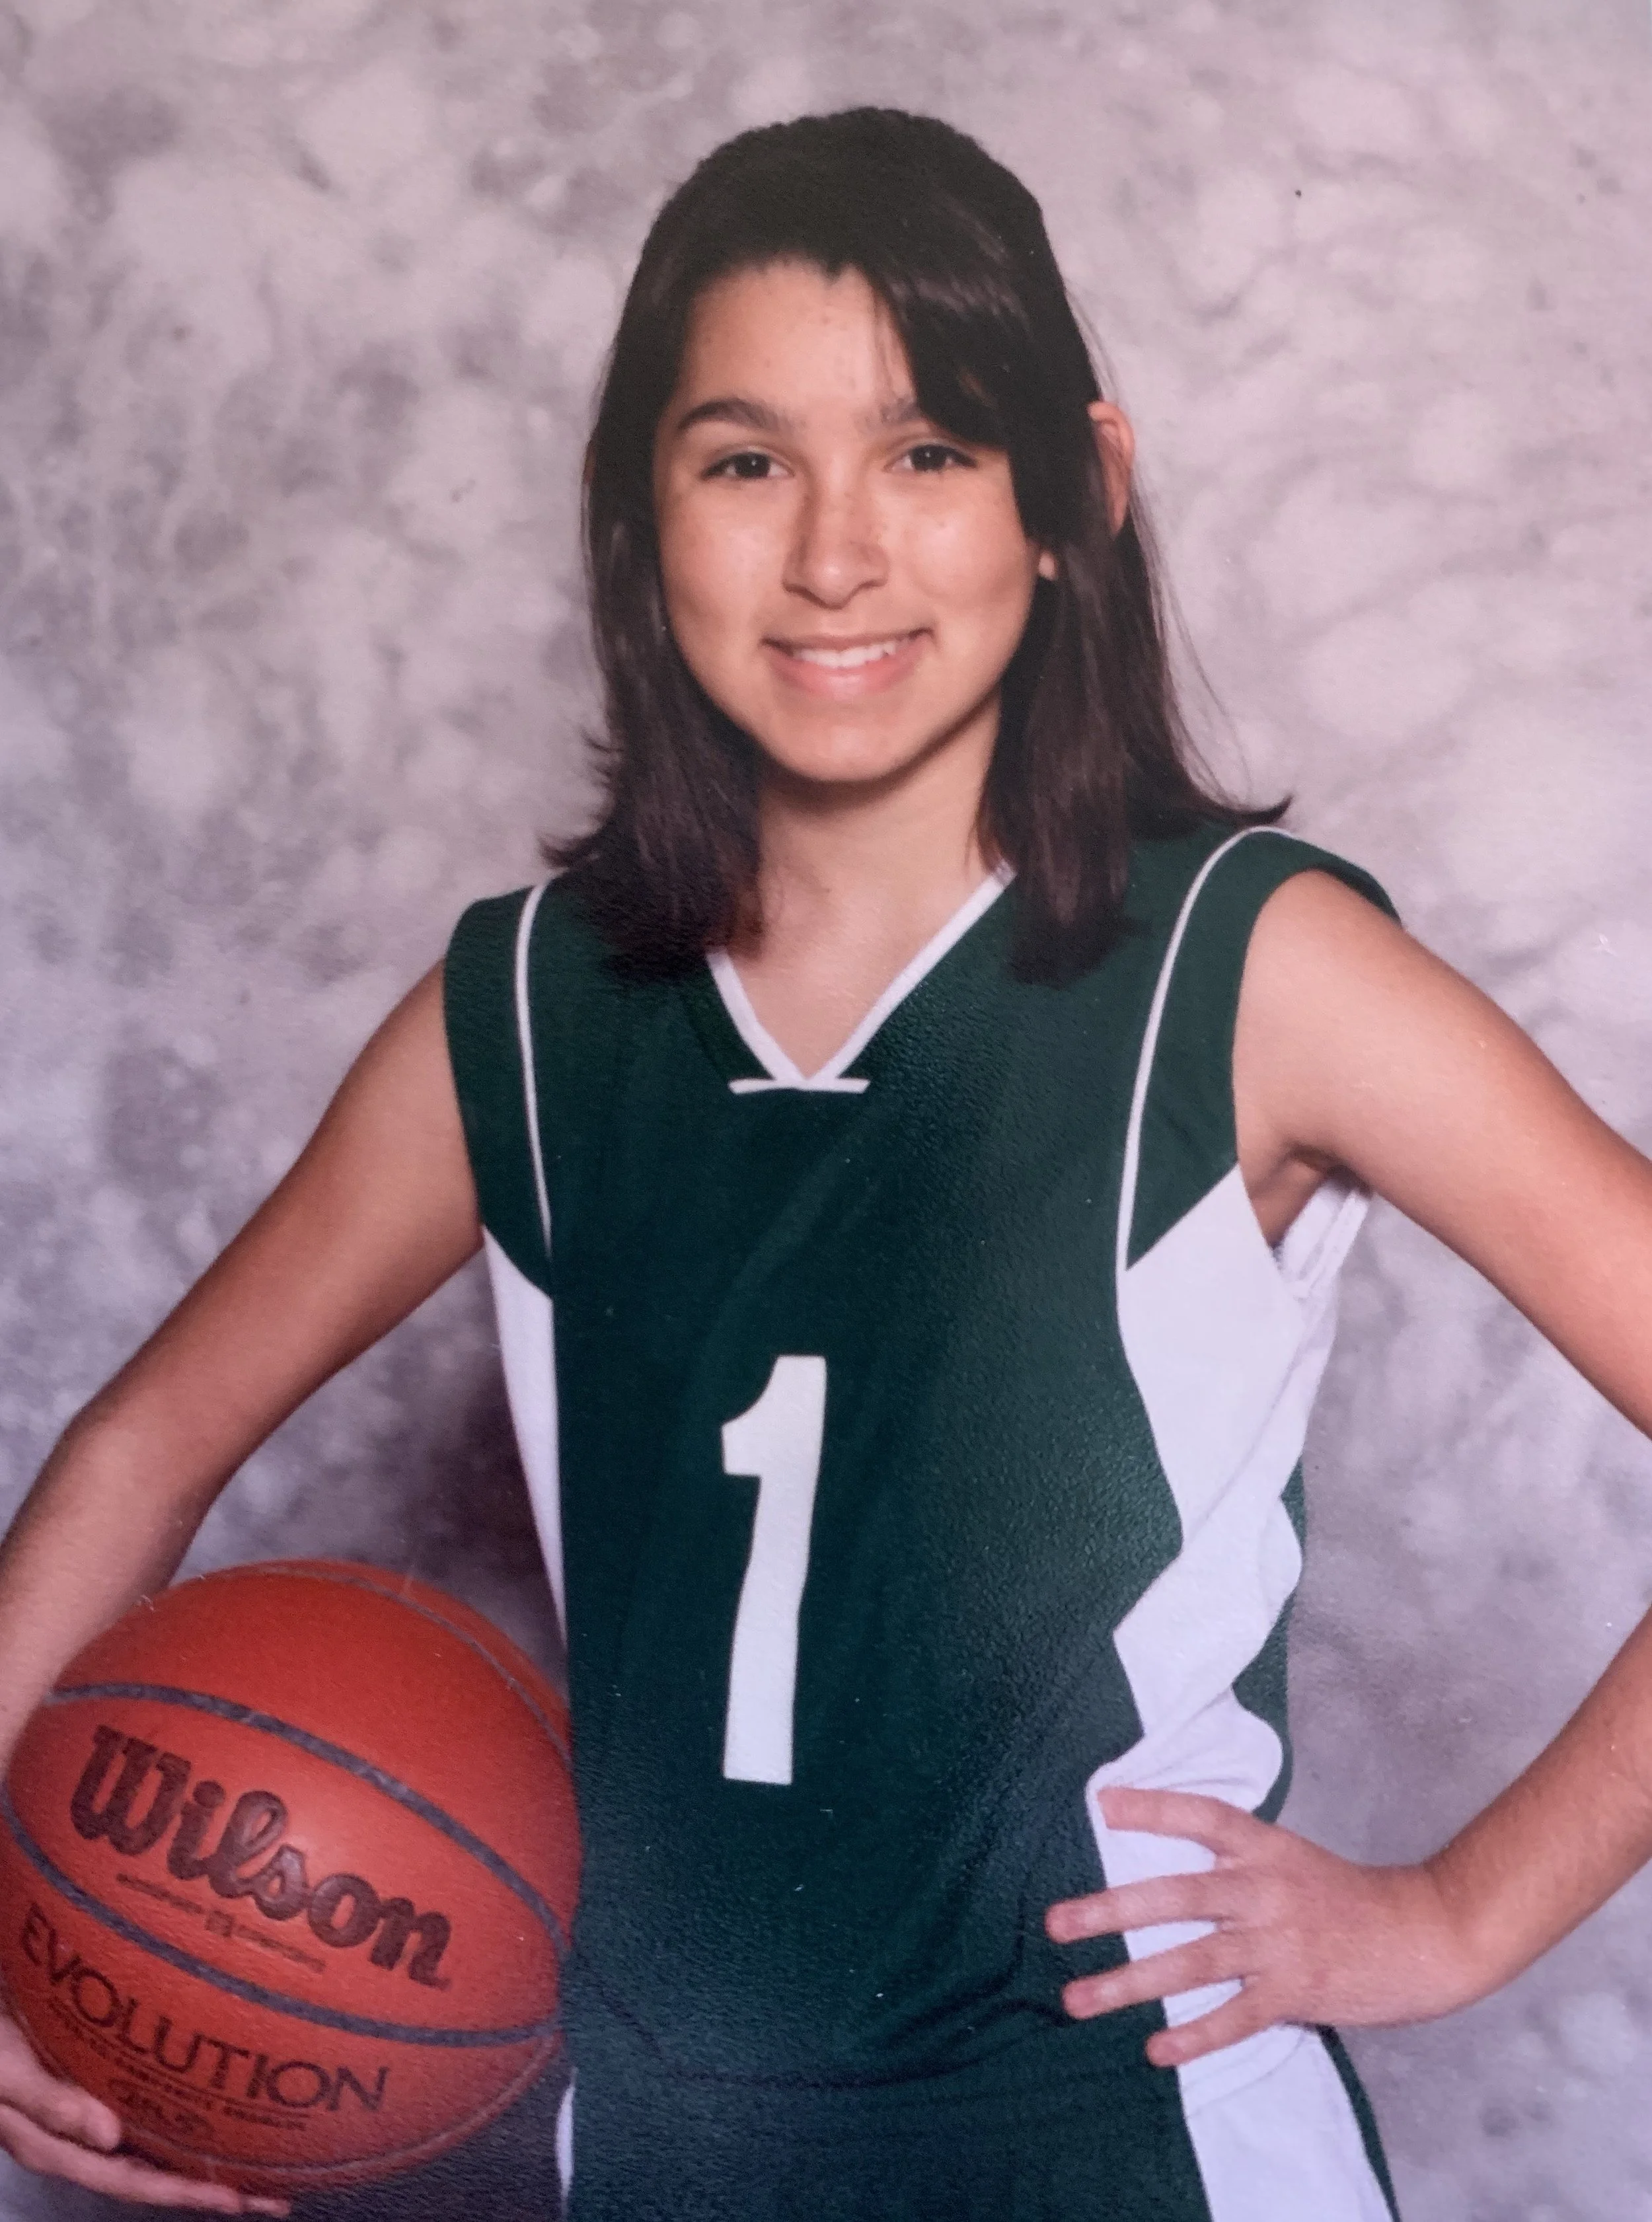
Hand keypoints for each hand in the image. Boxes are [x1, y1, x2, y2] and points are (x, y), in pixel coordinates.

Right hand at [0, 2010, 287, 2213]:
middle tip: (273, 2196)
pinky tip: (206, 2117)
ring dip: (201, 2162)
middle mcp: (77, 2143)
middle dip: (210, 2189)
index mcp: (57, 2147)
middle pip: (151, 2176)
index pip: (131, 2182)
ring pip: (150, 2152)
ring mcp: (83, 2124)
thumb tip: (111, 2136)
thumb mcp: (6, 2074)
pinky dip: (178, 2126)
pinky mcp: (87, 2096)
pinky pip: (141, 2122)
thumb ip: (51, 2104)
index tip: (236, 2201)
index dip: (183, 2193)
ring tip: (258, 2167)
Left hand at [1045, 1788, 1485, 2069]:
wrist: (1423, 1935)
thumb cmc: (1347, 1899)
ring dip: (1129, 1983)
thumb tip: (1168, 1874)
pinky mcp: (1296, 1992)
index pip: (1203, 1815)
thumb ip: (1237, 1863)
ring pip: (1192, 1962)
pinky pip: (1235, 2017)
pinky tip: (1156, 2051)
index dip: (1153, 1807)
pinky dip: (1195, 2036)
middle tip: (1054, 1924)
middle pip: (1176, 1895)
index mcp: (1265, 1848)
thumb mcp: (1291, 1859)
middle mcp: (1265, 1889)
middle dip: (1110, 1911)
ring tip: (1077, 2000)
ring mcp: (1279, 1942)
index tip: (1101, 1803)